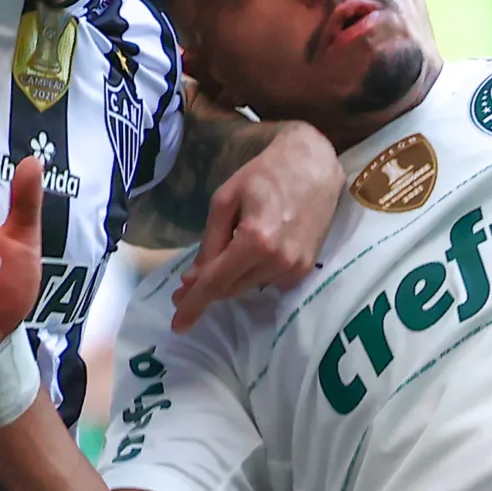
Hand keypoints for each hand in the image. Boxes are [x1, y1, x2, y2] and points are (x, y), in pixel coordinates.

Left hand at [173, 120, 340, 330]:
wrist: (314, 166)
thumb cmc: (265, 174)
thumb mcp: (225, 199)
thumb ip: (210, 242)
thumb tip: (193, 279)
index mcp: (255, 240)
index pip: (216, 282)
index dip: (194, 304)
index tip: (177, 324)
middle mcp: (277, 260)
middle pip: (230, 289)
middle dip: (206, 290)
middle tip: (184, 288)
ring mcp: (294, 268)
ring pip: (247, 287)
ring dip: (230, 280)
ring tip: (225, 255)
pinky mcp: (305, 270)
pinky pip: (267, 282)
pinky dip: (252, 273)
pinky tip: (252, 252)